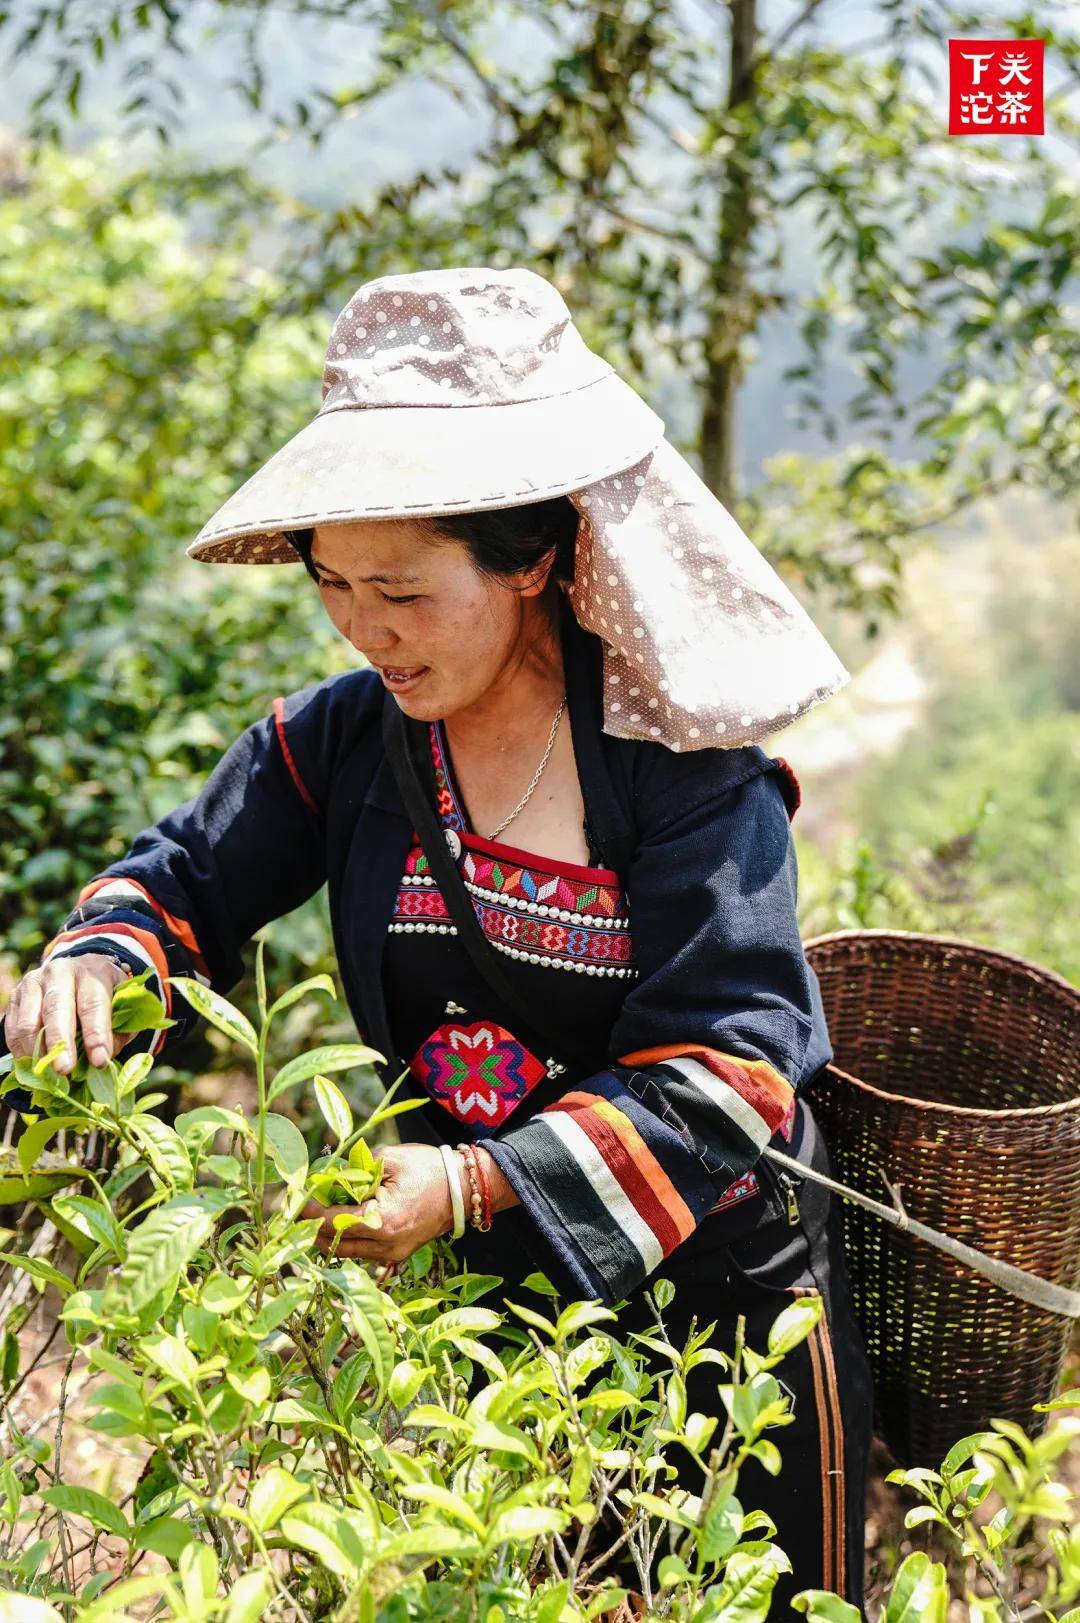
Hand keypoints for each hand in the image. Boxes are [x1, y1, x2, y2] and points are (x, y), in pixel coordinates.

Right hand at [3, 954, 136, 1074]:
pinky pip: (13, 1031)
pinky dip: (23, 1053)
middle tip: (65, 1071)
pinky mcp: (15, 997)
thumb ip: (119, 1030)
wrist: (78, 971)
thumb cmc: (105, 993)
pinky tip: (36, 1066)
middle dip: (60, 1043)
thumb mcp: (122, 1004)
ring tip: (51, 1076)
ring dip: (39, 1053)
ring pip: (29, 1023)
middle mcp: (59, 972)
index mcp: (92, 971)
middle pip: (56, 1009)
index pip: (93, 1004)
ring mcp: (33, 983)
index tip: (100, 1061)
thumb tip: (101, 1059)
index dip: (96, 1034)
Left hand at [302, 1142, 459, 1266]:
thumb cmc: (428, 1169)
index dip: (306, 1212)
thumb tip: (325, 1180)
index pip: (331, 1222)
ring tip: (316, 1212)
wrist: (463, 1189)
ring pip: (344, 1252)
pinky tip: (339, 1220)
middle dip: (311, 1226)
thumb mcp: (388, 1159)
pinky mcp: (396, 1255)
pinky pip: (361, 1252)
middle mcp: (385, 1246)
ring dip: (328, 1234)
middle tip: (297, 1207)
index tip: (290, 1200)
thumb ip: (354, 1170)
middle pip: (332, 1243)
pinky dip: (346, 1238)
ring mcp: (391, 1255)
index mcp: (382, 1221)